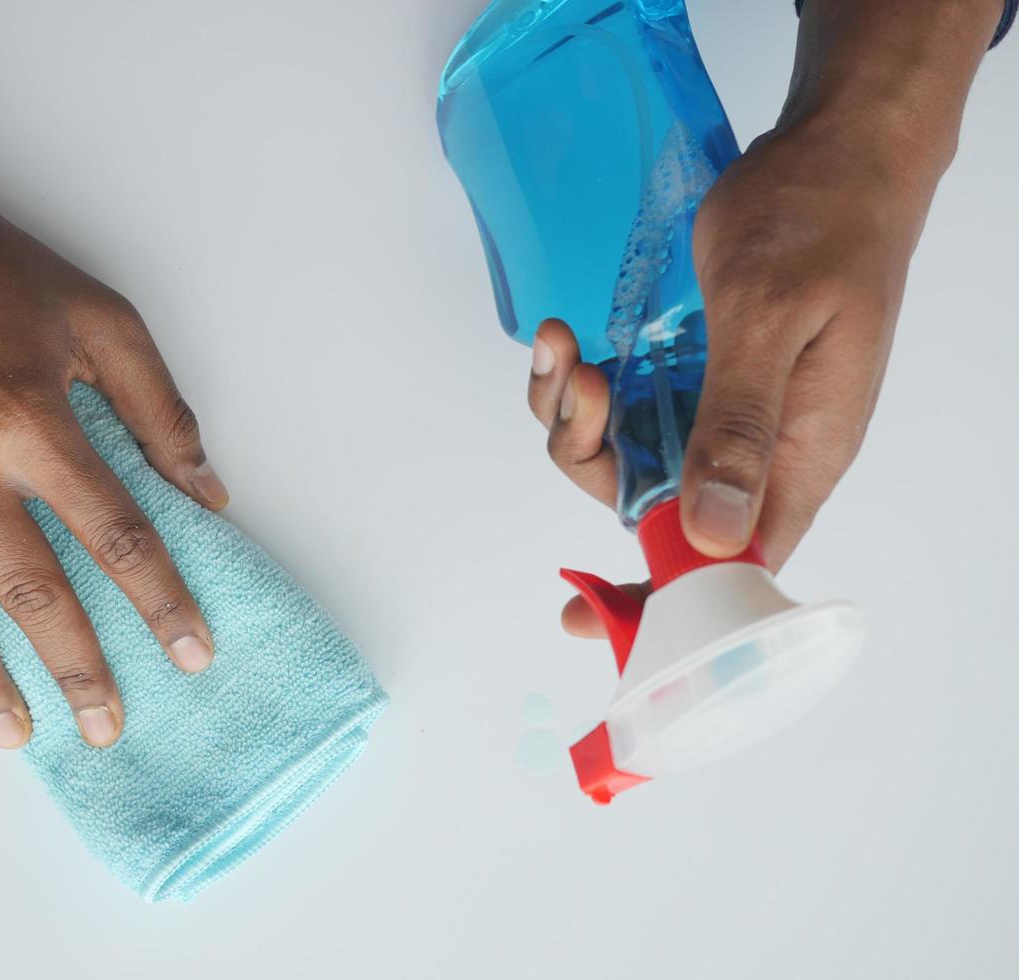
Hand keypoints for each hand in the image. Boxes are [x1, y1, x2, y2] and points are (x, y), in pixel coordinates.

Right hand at [0, 73, 227, 747]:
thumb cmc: (0, 274)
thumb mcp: (104, 321)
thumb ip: (161, 412)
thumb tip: (207, 499)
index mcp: (29, 419)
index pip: (114, 537)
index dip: (162, 602)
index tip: (193, 655)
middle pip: (31, 595)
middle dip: (79, 670)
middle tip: (108, 727)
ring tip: (17, 734)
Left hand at [526, 0, 998, 636]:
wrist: (833, 151)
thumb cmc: (820, 224)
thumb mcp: (772, 321)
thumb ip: (742, 427)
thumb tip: (714, 535)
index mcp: (798, 456)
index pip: (729, 568)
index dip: (656, 601)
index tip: (582, 618)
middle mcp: (757, 448)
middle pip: (652, 510)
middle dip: (594, 460)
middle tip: (582, 387)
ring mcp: (719, 408)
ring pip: (623, 454)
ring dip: (575, 412)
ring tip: (564, 345)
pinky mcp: (690, 371)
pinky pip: (617, 404)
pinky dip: (577, 381)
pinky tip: (565, 336)